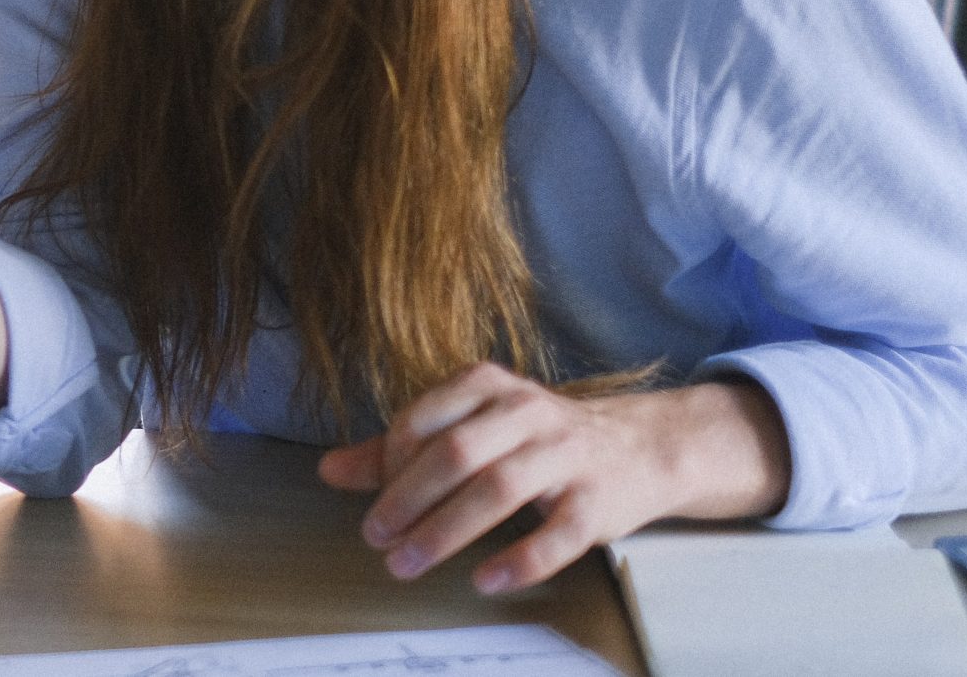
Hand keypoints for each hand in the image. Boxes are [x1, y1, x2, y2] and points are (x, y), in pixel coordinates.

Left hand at [316, 363, 791, 593]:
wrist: (638, 447)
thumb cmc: (535, 438)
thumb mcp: (471, 426)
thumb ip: (401, 448)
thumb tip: (329, 469)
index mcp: (489, 386)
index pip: (424, 418)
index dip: (391, 461)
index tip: (373, 499)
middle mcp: (528, 413)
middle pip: (456, 453)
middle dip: (407, 499)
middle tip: (375, 536)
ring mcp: (567, 456)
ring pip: (499, 490)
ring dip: (446, 532)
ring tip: (407, 563)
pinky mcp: (598, 502)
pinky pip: (556, 534)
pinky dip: (518, 560)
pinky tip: (484, 580)